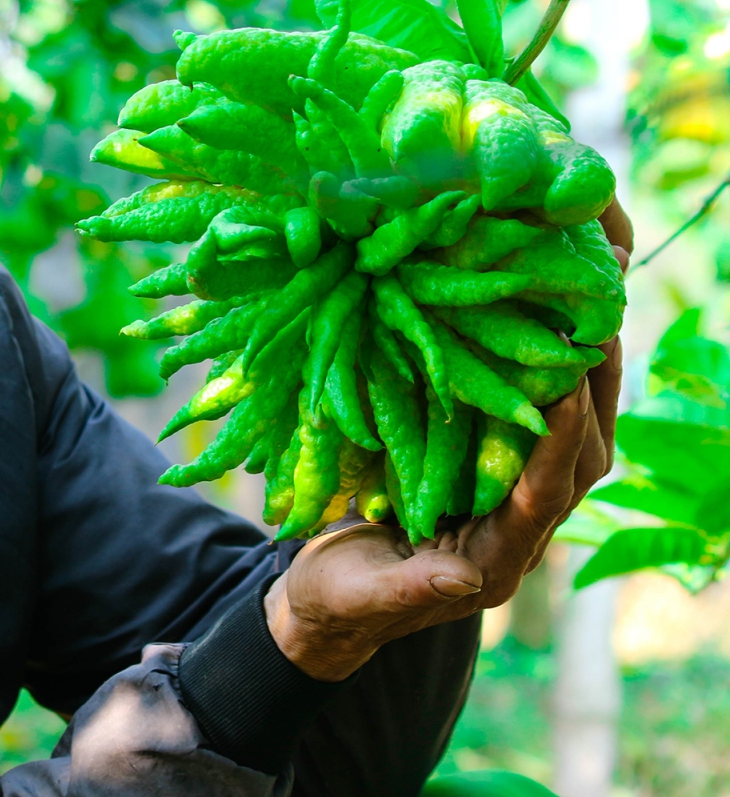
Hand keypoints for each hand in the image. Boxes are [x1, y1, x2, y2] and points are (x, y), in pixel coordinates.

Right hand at [264, 200, 631, 682]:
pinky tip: (541, 333)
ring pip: (566, 444)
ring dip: (583, 385)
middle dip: (591, 400)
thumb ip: (409, 591)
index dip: (556, 443)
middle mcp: (513, 535)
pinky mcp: (491, 482)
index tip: (566, 384)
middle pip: (576, 464)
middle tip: (594, 325)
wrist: (325, 604)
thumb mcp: (360, 598)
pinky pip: (536, 431)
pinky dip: (548, 384)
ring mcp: (506, 507)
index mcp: (489, 566)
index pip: (539, 497)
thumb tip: (464, 583)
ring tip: (584, 315)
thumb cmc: (337, 602)